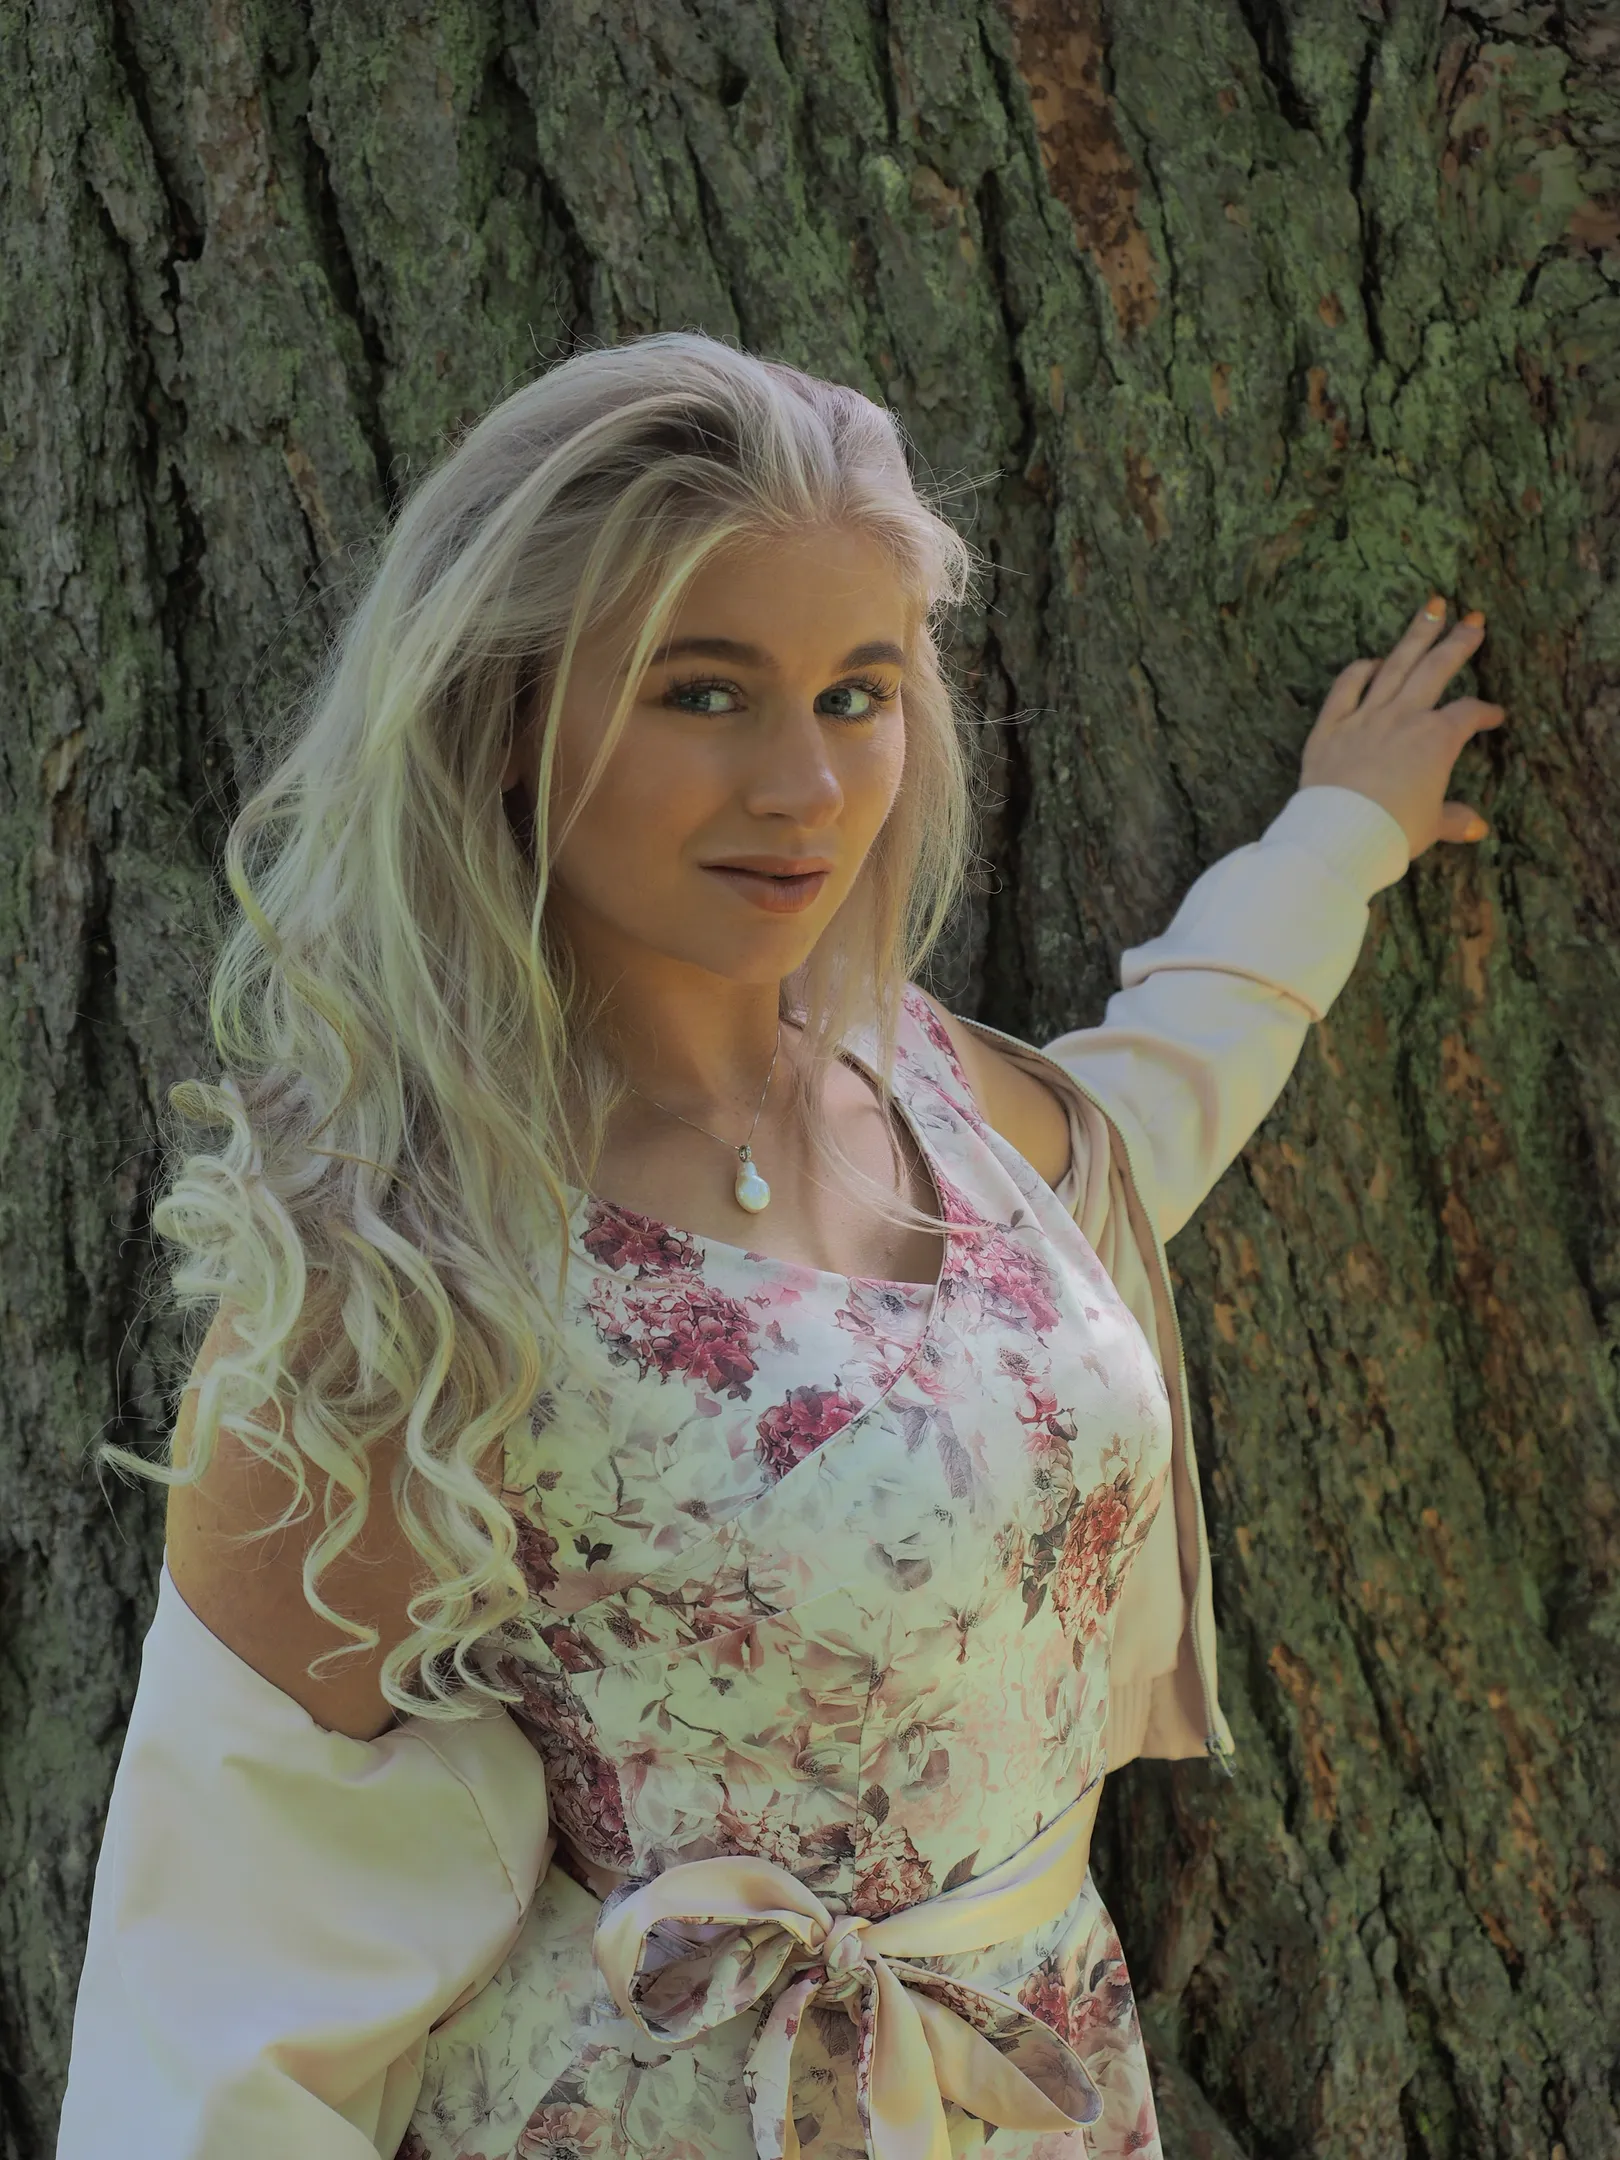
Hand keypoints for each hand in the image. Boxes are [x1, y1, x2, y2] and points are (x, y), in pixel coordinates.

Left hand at [1297, 595, 1507, 860]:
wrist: (1340, 834)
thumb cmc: (1392, 831)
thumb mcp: (1430, 826)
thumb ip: (1453, 819)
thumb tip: (1477, 828)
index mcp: (1436, 739)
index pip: (1468, 715)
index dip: (1484, 713)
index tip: (1493, 716)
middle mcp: (1404, 717)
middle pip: (1436, 670)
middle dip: (1458, 642)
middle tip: (1474, 618)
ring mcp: (1365, 717)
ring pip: (1395, 666)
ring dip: (1415, 636)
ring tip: (1432, 608)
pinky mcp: (1330, 726)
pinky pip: (1345, 688)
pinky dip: (1359, 671)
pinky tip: (1371, 661)